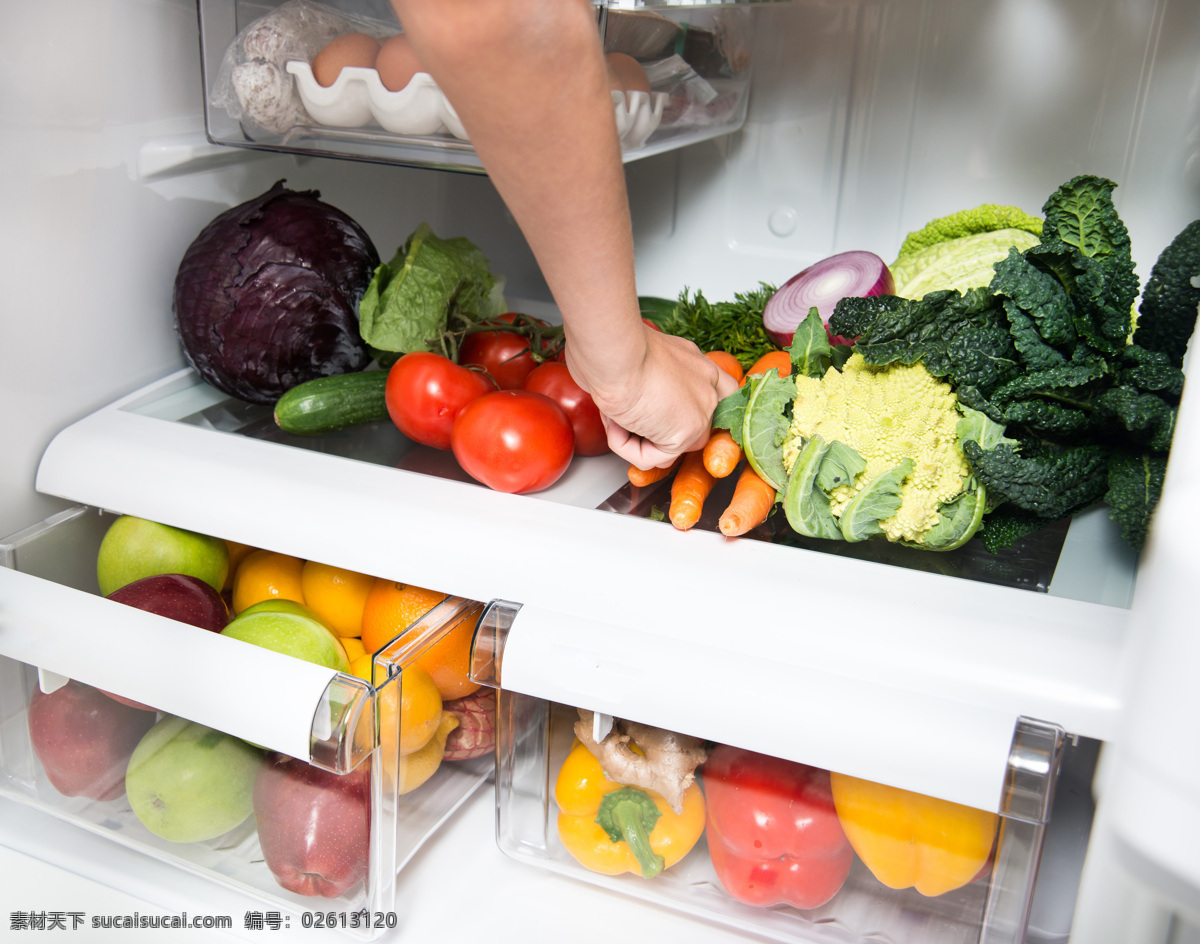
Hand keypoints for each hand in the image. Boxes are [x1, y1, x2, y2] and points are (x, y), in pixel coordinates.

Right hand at [566, 327, 740, 468]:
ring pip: (667, 448)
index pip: (718, 394)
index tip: (665, 414)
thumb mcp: (635, 360)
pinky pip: (650, 459)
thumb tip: (628, 403)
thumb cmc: (612, 349)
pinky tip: (617, 421)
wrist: (614, 353)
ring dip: (633, 438)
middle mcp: (706, 386)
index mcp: (695, 364)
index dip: (691, 410)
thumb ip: (646, 381)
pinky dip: (624, 446)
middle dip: (655, 432)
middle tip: (625, 415)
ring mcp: (701, 411)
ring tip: (616, 413)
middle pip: (691, 430)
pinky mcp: (687, 434)